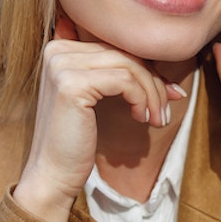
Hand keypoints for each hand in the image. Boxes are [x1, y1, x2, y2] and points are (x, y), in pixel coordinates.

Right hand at [13, 18, 183, 221]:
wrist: (52, 174)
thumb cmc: (76, 140)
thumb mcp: (95, 96)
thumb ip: (114, 71)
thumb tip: (159, 58)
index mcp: (60, 48)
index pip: (115, 47)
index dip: (146, 68)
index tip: (169, 93)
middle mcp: (57, 51)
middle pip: (123, 53)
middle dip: (154, 81)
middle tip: (165, 110)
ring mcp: (62, 66)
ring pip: (129, 65)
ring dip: (152, 93)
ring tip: (157, 119)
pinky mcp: (72, 85)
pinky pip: (125, 81)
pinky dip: (141, 100)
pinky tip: (141, 119)